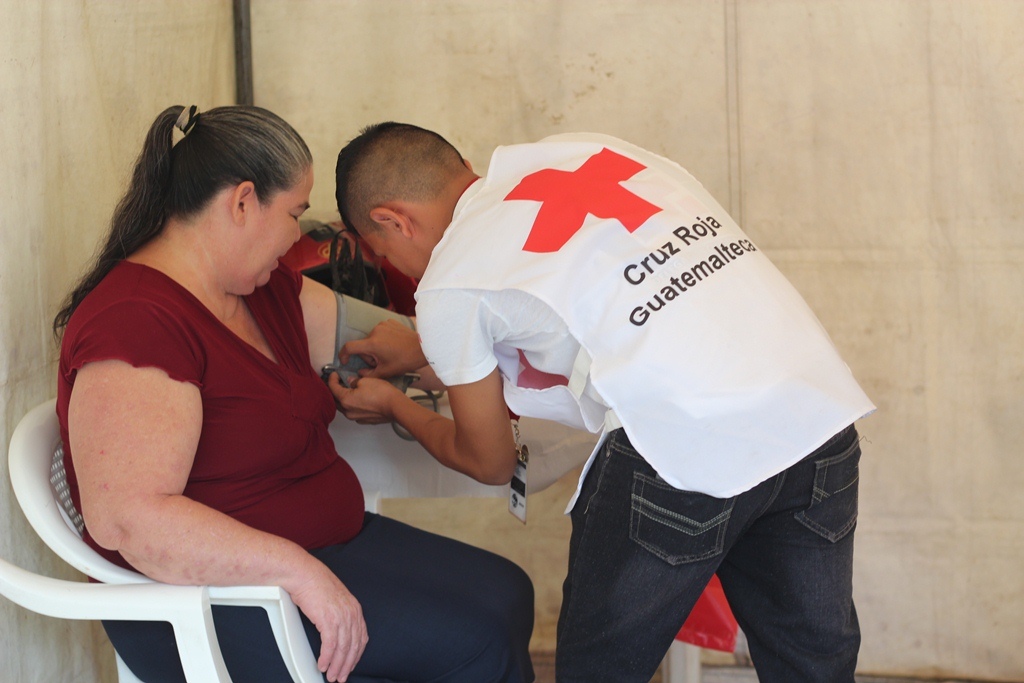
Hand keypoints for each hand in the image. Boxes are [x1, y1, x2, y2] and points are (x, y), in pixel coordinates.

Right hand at [288, 563, 367, 681]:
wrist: (303, 574)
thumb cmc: (315, 584)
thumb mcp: (335, 599)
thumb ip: (340, 615)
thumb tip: (336, 632)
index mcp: (354, 608)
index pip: (361, 638)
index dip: (356, 655)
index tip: (350, 665)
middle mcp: (351, 613)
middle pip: (353, 646)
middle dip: (347, 665)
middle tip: (341, 677)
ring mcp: (341, 616)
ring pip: (342, 649)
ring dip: (336, 665)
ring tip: (331, 675)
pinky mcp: (328, 620)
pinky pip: (329, 645)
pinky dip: (326, 658)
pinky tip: (322, 665)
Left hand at [327, 373, 402, 424]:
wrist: (395, 406)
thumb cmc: (381, 393)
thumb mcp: (365, 380)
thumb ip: (354, 381)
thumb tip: (350, 381)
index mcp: (345, 400)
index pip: (333, 388)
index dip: (332, 379)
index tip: (335, 374)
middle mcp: (348, 412)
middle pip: (336, 400)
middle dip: (336, 390)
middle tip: (339, 381)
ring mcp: (356, 418)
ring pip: (345, 407)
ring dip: (344, 398)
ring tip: (349, 389)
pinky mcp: (364, 420)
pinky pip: (354, 412)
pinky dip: (353, 405)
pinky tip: (359, 398)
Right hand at [340, 320, 425, 379]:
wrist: (423, 348)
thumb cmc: (405, 360)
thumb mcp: (386, 372)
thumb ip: (368, 375)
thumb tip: (359, 372)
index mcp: (372, 343)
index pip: (350, 347)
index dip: (343, 355)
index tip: (344, 361)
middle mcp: (375, 331)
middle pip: (363, 345)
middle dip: (369, 355)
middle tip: (381, 362)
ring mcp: (383, 324)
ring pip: (371, 339)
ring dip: (376, 347)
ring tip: (389, 353)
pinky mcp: (389, 321)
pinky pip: (380, 332)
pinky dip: (383, 339)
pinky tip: (393, 345)